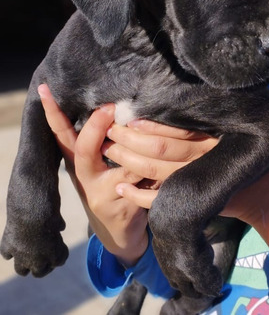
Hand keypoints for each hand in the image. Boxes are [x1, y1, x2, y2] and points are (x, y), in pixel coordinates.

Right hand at [38, 85, 147, 266]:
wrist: (119, 233)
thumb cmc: (112, 187)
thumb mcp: (99, 163)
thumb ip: (101, 138)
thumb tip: (116, 101)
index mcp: (77, 160)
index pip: (61, 133)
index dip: (52, 112)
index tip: (45, 89)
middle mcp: (84, 176)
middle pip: (83, 150)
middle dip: (96, 127)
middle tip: (109, 107)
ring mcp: (100, 194)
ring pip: (122, 163)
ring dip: (138, 145)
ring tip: (151, 125)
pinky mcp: (121, 207)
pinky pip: (144, 181)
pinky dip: (157, 169)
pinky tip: (169, 160)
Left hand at [103, 119, 218, 207]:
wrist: (253, 192)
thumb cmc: (227, 155)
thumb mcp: (217, 134)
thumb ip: (192, 124)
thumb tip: (155, 109)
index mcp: (206, 137)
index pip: (172, 130)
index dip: (148, 125)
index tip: (127, 118)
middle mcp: (200, 157)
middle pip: (159, 147)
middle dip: (129, 139)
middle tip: (110, 131)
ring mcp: (194, 180)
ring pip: (155, 169)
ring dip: (127, 161)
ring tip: (109, 150)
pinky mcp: (190, 201)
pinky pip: (158, 199)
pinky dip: (137, 195)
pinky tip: (120, 187)